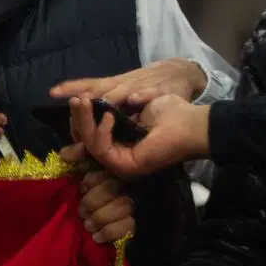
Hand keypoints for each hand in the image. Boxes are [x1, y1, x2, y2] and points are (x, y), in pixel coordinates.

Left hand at [50, 57, 208, 106]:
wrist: (180, 72)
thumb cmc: (145, 86)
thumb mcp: (120, 94)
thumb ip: (100, 110)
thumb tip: (75, 133)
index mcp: (112, 87)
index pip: (87, 87)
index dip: (70, 88)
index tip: (52, 91)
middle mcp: (123, 85)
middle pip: (101, 89)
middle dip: (87, 95)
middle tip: (73, 102)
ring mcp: (141, 86)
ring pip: (123, 90)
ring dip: (110, 96)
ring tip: (99, 101)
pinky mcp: (161, 90)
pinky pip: (151, 94)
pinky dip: (143, 96)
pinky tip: (135, 99)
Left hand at [69, 158, 135, 244]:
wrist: (96, 227)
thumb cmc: (87, 194)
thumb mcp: (81, 173)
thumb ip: (76, 159)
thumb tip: (66, 154)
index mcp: (115, 170)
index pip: (109, 169)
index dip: (93, 180)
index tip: (82, 188)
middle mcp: (129, 185)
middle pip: (114, 188)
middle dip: (92, 201)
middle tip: (82, 211)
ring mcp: (136, 205)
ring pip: (122, 206)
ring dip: (100, 217)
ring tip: (88, 225)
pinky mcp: (137, 224)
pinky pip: (128, 226)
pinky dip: (109, 232)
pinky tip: (97, 237)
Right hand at [71, 94, 208, 180]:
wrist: (191, 124)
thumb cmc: (170, 113)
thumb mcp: (134, 102)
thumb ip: (112, 105)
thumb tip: (87, 99)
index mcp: (119, 143)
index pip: (89, 135)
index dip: (80, 119)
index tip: (77, 100)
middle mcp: (116, 156)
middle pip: (85, 140)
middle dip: (78, 118)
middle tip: (75, 100)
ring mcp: (119, 163)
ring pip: (89, 144)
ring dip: (84, 121)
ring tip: (83, 102)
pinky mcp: (123, 165)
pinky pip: (101, 149)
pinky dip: (100, 131)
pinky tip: (108, 116)